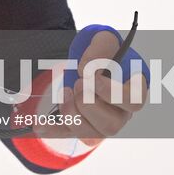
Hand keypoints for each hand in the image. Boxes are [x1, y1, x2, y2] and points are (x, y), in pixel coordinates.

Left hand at [40, 27, 147, 145]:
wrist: (89, 59)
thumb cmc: (102, 51)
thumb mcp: (104, 40)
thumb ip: (99, 49)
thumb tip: (86, 70)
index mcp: (134, 91)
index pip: (134, 102)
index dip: (113, 94)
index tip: (93, 78)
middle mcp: (121, 112)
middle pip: (112, 125)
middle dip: (88, 104)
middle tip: (78, 83)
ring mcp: (102, 123)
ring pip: (92, 134)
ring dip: (72, 113)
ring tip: (64, 90)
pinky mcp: (83, 126)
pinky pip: (68, 134)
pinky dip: (53, 130)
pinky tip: (39, 124)